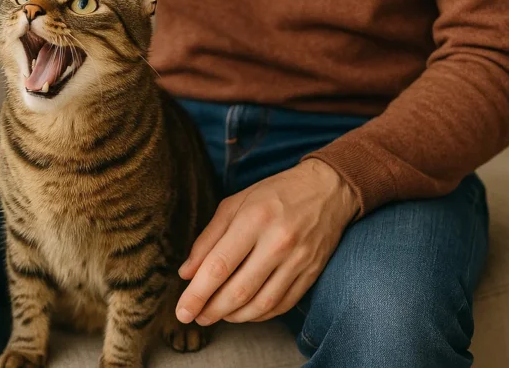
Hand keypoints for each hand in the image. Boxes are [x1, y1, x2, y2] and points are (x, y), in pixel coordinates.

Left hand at [176, 159, 358, 324]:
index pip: (219, 266)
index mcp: (254, 219)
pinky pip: (281, 305)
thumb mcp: (234, 204)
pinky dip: (258, 314)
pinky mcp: (311, 274)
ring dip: (233, 317)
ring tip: (215, 315)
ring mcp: (298, 261)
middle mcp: (278, 242)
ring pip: (260, 304)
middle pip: (239, 290)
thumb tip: (186, 273)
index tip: (182, 310)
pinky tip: (242, 312)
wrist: (327, 190)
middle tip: (194, 317)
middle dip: (211, 310)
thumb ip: (207, 239)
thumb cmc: (273, 194)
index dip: (197, 294)